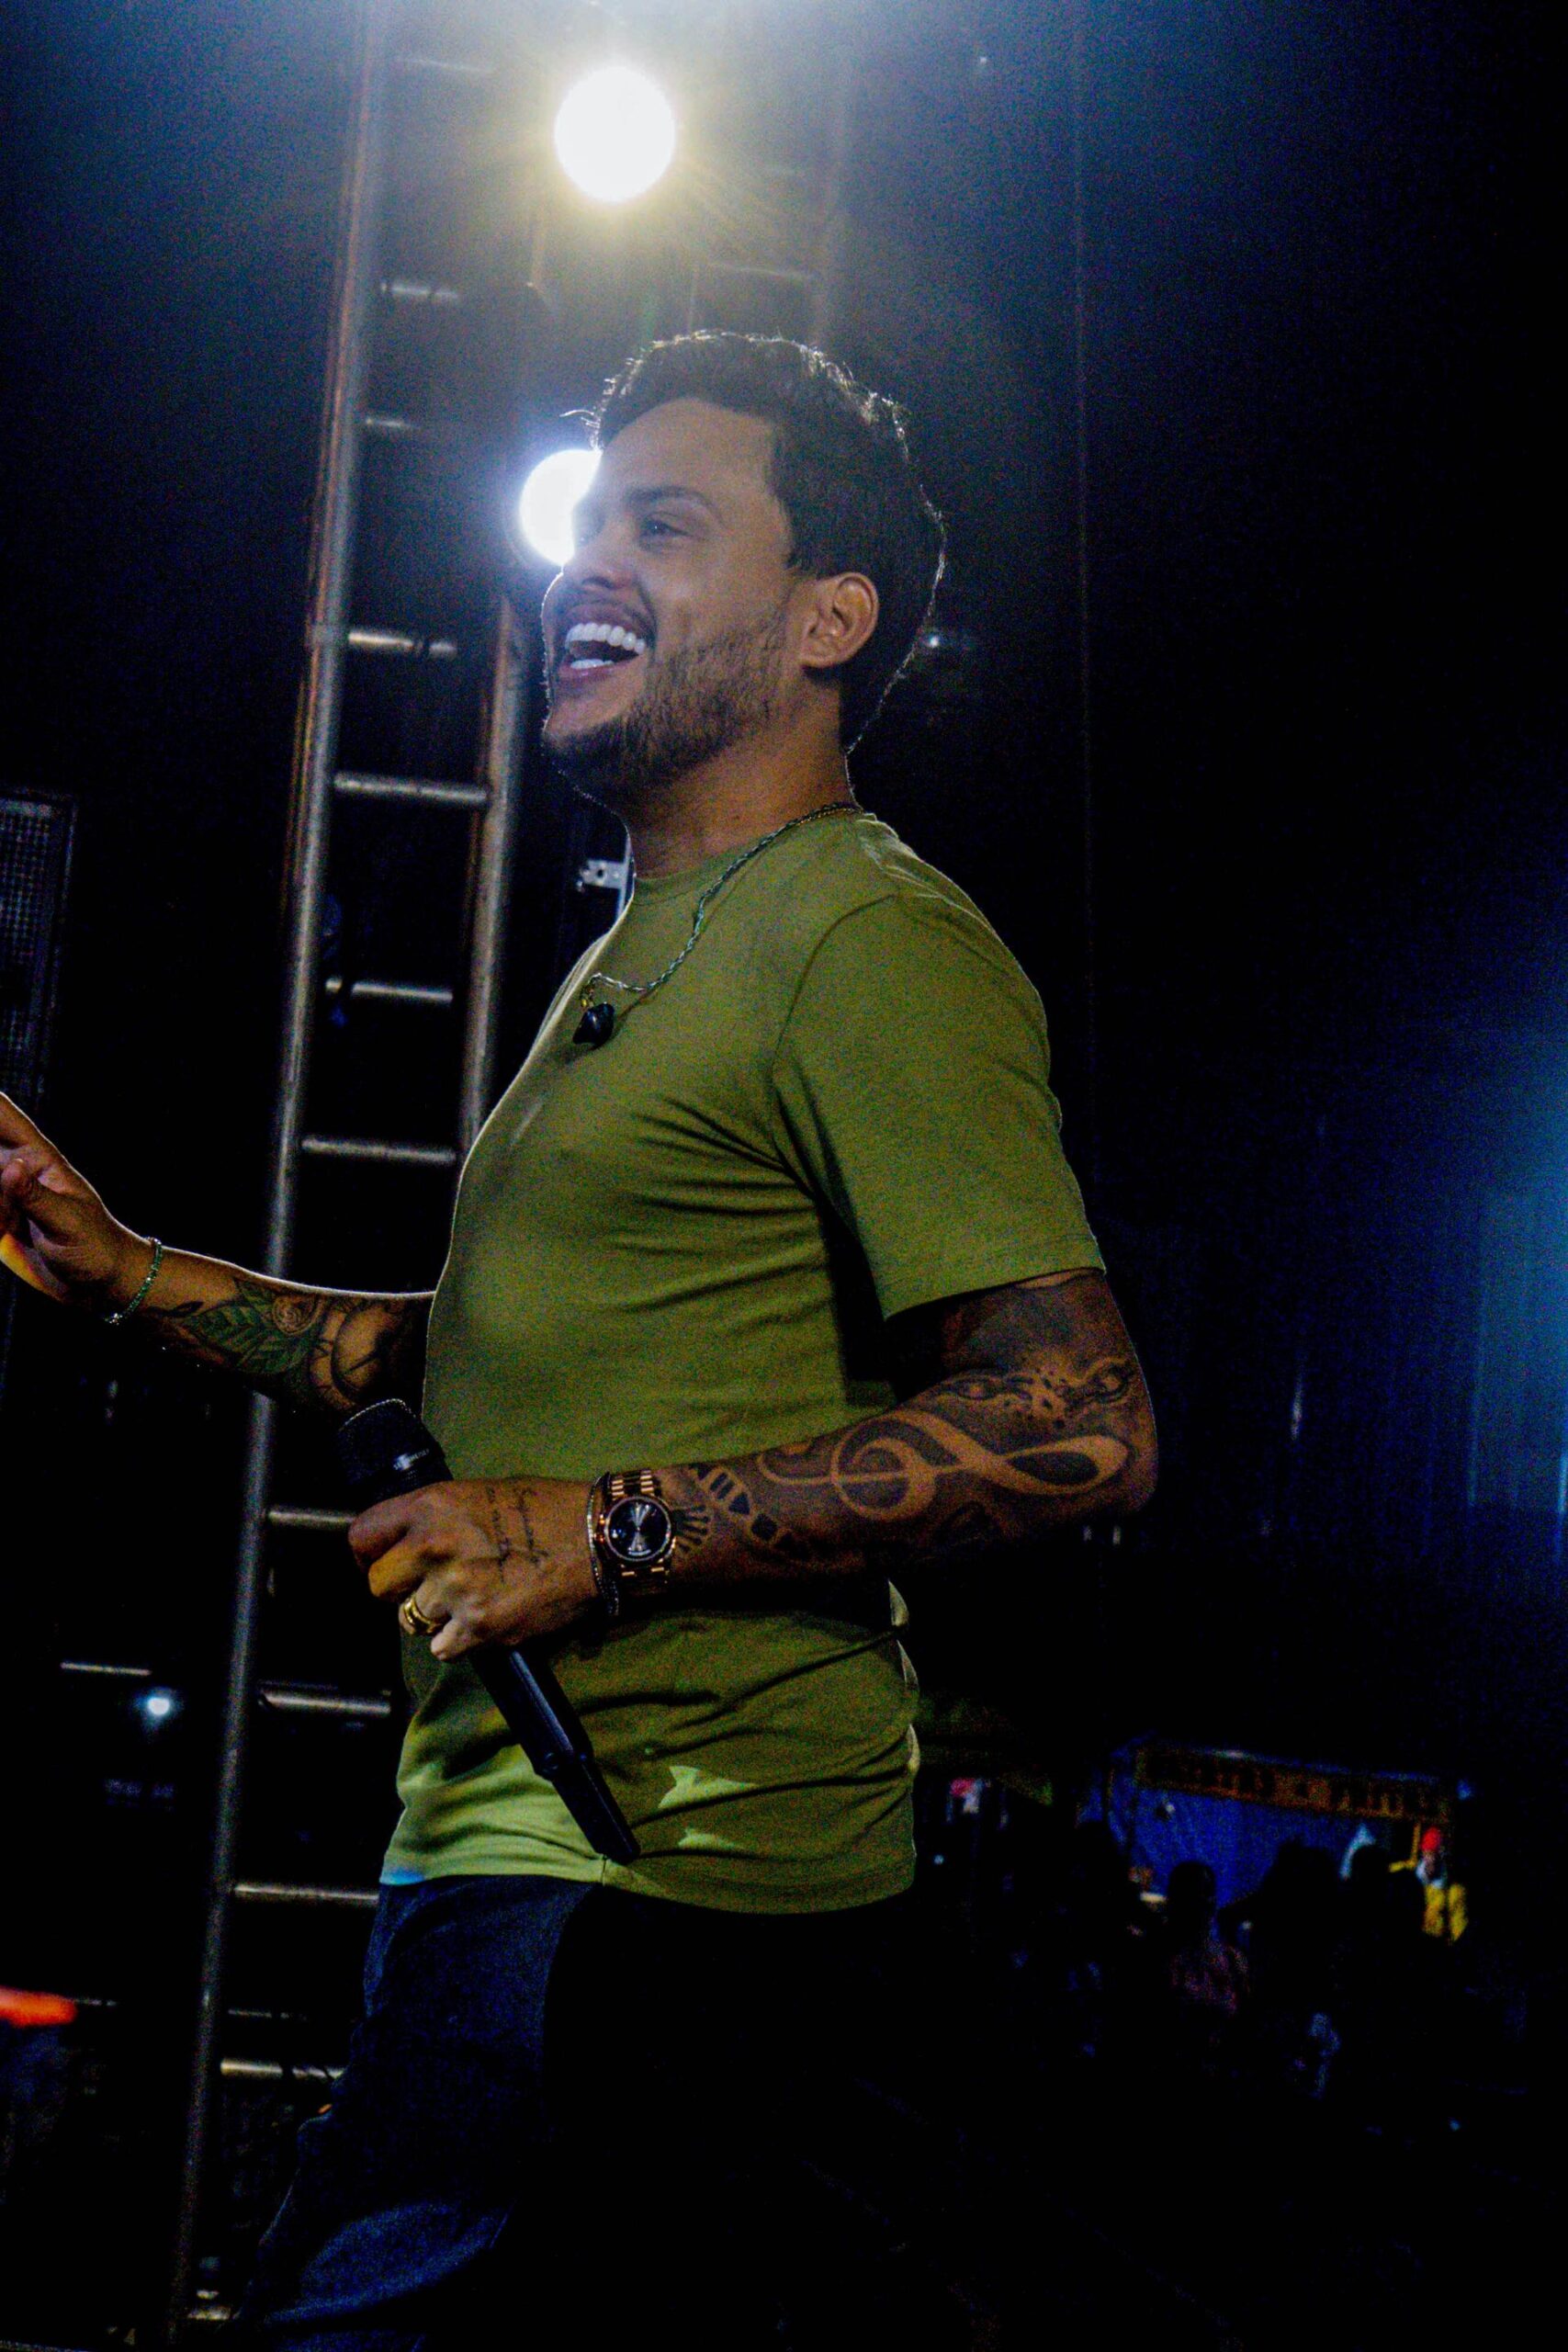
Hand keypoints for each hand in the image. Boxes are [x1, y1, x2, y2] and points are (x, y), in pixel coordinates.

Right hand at [0, 1093, 151, 1311]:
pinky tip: (5, 1233)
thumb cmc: (95, 1246)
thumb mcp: (68, 1223)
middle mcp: (15, 1171)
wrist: (99, 1282)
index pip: (6, 1119)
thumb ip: (36, 1197)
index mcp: (39, 1160)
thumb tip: (11, 1165)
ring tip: (9, 1229)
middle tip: (11, 1214)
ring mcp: (4, 1196)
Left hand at [348, 1476, 598, 1659]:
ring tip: (471, 1598)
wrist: (596, 1540)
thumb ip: (436, 1517)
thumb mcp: (480, 1493)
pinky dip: (459, 1641)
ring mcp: (455, 1589)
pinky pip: (443, 1648)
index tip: (380, 1563)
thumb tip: (405, 1540)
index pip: (363, 1535)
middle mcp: (434, 1546)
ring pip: (412, 1620)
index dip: (368, 1554)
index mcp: (432, 1506)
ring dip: (435, 1616)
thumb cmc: (546, 1510)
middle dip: (401, 1590)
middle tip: (431, 1586)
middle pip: (380, 1586)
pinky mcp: (479, 1625)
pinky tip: (484, 1619)